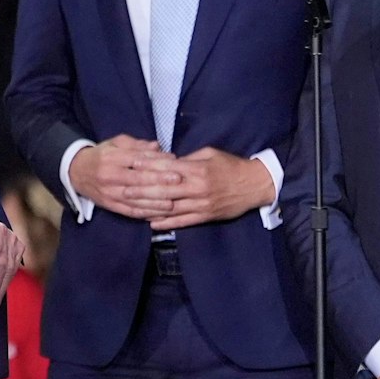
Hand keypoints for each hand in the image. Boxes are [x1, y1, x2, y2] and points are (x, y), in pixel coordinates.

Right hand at [66, 135, 179, 220]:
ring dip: (155, 203)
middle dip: (159, 181)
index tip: (174, 162)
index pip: (137, 160)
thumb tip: (157, 146)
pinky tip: (159, 215)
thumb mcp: (115, 143)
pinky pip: (129, 212)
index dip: (156, 161)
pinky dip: (145, 214)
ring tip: (173, 203)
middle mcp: (110, 176)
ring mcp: (110, 193)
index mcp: (112, 158)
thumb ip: (137, 144)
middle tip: (178, 181)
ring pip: (135, 200)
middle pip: (138, 180)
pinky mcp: (110, 205)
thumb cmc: (101, 155)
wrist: (75, 172)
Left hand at [139, 148, 276, 230]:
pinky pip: (183, 221)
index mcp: (197, 170)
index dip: (148, 167)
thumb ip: (188, 159)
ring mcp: (201, 204)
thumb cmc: (231, 166)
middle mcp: (197, 188)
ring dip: (150, 208)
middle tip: (124, 190)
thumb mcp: (210, 154)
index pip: (167, 168)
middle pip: (165, 189)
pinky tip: (152, 224)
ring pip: (171, 207)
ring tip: (132, 208)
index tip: (132, 165)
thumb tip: (167, 160)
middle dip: (142, 190)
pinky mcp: (205, 216)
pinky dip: (166, 223)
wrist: (255, 185)